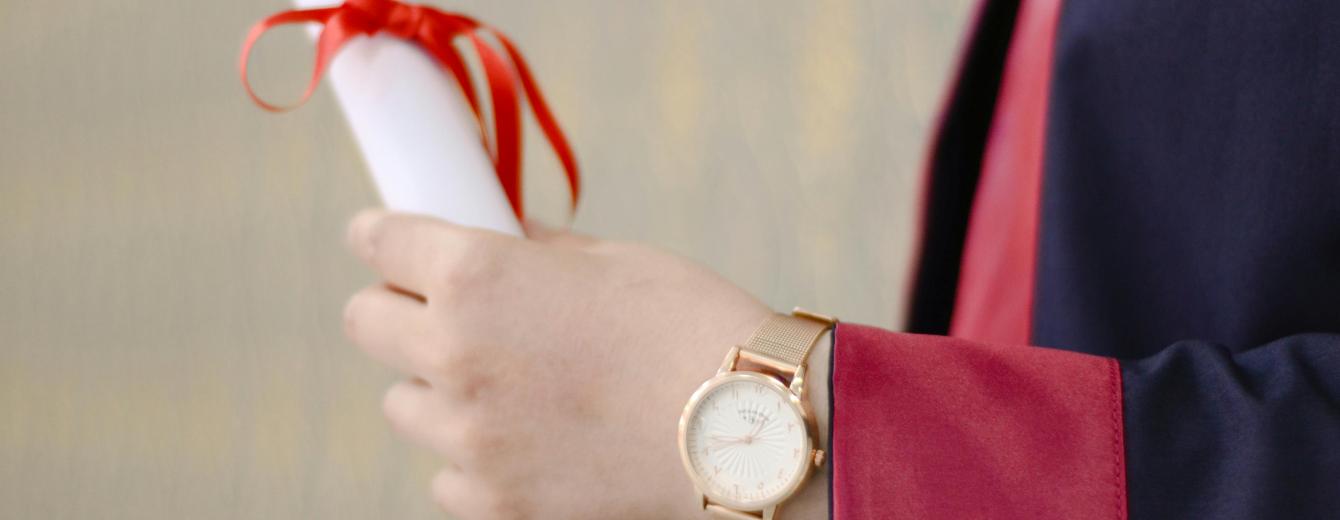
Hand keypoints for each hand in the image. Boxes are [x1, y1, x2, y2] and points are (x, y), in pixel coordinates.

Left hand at [341, 210, 826, 518]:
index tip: (385, 241)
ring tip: (509, 386)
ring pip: (405, 404)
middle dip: (399, 309)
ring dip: (440, 387)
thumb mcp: (613, 260)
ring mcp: (469, 436)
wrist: (750, 432)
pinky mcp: (494, 501)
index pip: (378, 242)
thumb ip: (537, 252)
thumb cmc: (694, 328)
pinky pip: (449, 474)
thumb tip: (505, 244)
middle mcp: (454, 352)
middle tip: (447, 311)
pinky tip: (532, 442)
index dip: (381, 236)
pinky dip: (476, 457)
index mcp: (478, 275)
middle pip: (366, 322)